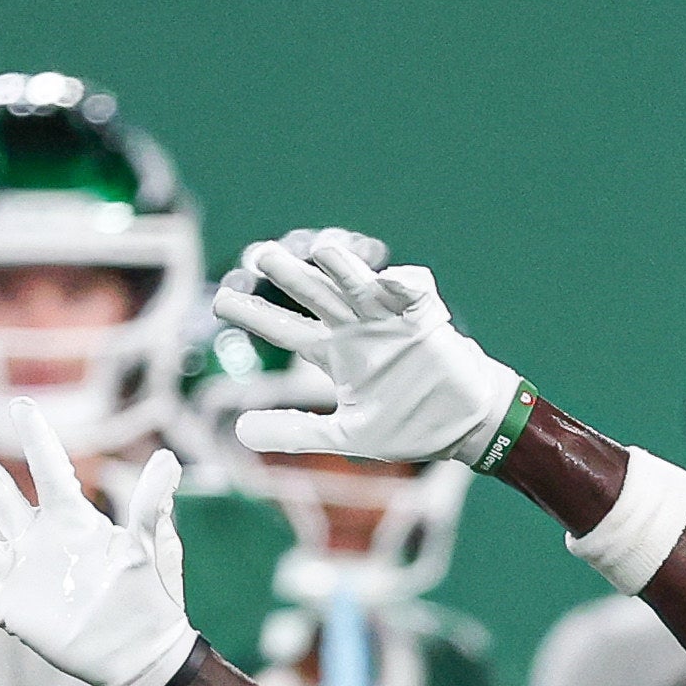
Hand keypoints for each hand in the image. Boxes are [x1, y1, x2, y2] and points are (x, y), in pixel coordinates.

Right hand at [0, 418, 198, 685]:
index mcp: (74, 521)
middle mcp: (39, 541)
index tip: (20, 406)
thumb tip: (169, 459)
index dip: (37, 440)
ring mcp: (21, 576)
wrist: (141, 653)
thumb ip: (151, 505)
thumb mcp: (153, 547)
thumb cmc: (151, 597)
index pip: (51, 472)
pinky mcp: (11, 612)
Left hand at [212, 234, 524, 471]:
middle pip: (314, 295)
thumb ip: (296, 431)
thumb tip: (238, 431)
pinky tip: (390, 282)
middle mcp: (356, 330)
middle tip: (259, 254)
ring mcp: (388, 320)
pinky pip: (411, 289)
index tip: (219, 302)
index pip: (284, 328)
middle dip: (288, 274)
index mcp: (335, 354)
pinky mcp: (423, 317)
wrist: (466, 425)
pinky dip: (401, 282)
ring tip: (322, 250)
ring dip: (342, 265)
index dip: (253, 314)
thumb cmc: (412, 427)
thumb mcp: (347, 434)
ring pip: (358, 283)